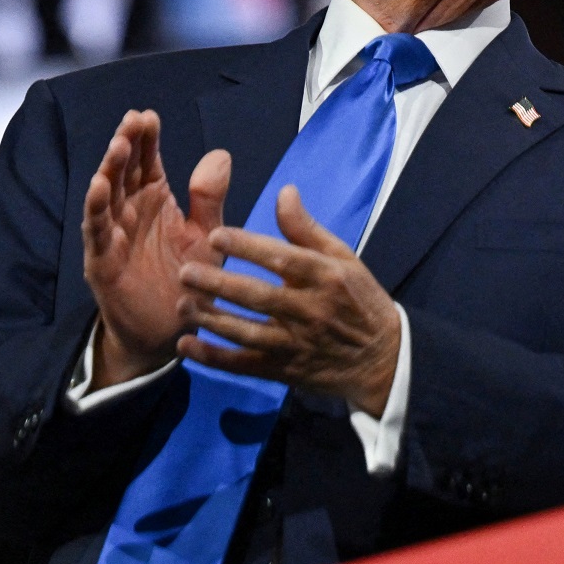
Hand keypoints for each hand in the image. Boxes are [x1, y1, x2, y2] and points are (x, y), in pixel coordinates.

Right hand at [82, 110, 230, 386]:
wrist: (173, 330)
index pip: (149, 162)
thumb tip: (220, 154)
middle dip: (127, 145)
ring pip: (107, 197)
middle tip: (133, 120)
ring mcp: (114, 236)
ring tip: (117, 145)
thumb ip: (210, 198)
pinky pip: (97, 232)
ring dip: (109, 170)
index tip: (149, 115)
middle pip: (125, 172)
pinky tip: (99, 188)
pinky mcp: (102, 262)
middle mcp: (131, 212)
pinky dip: (96, 210)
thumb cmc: (189, 279)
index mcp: (156, 201)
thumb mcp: (207, 235)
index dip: (148, 139)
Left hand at [176, 187, 400, 417]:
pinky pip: (244, 366)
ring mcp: (295, 344)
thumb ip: (307, 229)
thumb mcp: (343, 259)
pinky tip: (186, 345)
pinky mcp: (284, 371)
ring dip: (212, 320)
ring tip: (182, 304)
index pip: (284, 260)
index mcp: (326, 278)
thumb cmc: (359, 299)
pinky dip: (213, 358)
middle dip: (220, 284)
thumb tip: (283, 192)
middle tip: (185, 271)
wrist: (381, 359)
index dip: (248, 247)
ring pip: (247, 333)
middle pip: (259, 297)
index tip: (216, 234)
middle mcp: (310, 311)